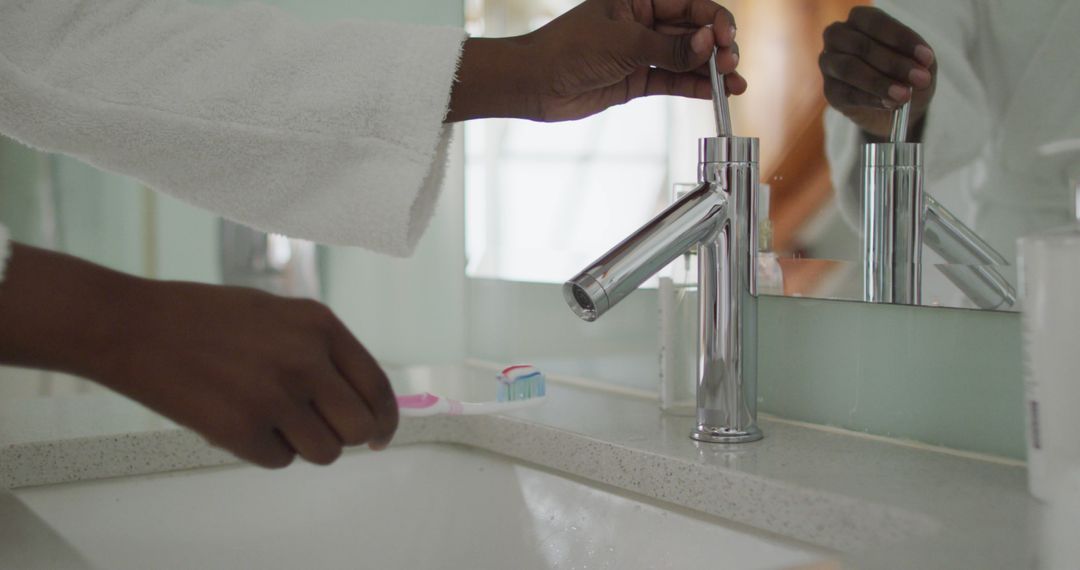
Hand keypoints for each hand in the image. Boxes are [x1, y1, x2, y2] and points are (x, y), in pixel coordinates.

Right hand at [0, 244, 396, 467]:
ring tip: (267, 416)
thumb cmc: (207, 319)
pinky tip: (235, 418)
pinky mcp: (242, 429)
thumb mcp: (280, 315)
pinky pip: (279, 461)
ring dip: (301, 445)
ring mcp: (275, 395)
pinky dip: (262, 450)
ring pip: (324, 452)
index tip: (380, 437)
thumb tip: (359, 401)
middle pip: (358, 428)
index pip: (378, 387)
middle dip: (342, 436)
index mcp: (321, 326)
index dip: (385, 420)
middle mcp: (307, 359)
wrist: (135, 326)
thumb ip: (322, 351)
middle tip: (313, 426)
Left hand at [448, 0, 744, 121]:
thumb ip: (670, 48)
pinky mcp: (636, 79)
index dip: (712, 20)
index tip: (725, 39)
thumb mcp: (624, 44)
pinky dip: (694, 87)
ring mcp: (641, 52)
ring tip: (734, 85)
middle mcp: (643, 22)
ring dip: (711, 71)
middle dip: (716, 47)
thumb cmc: (569, 49)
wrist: (536, 83)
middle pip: (692, 31)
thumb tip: (709, 43)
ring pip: (686, 58)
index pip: (688, 5)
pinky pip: (672, 80)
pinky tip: (715, 93)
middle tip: (730, 65)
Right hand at [819, 7, 935, 138]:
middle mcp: (838, 36)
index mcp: (860, 19)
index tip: (926, 58)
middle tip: (920, 80)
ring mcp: (829, 63)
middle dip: (893, 63)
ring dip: (878, 82)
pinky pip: (846, 93)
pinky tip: (888, 104)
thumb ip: (919, 62)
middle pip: (860, 45)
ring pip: (848, 68)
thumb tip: (919, 70)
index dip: (902, 39)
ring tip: (903, 96)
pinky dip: (870, 99)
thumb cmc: (904, 74)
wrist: (896, 106)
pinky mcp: (830, 90)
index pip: (876, 22)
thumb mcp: (919, 63)